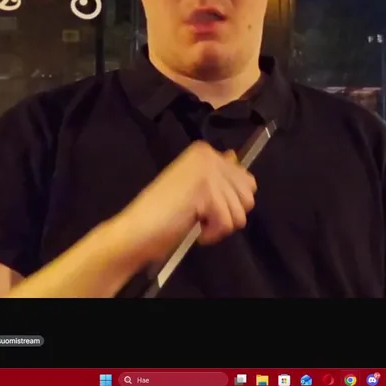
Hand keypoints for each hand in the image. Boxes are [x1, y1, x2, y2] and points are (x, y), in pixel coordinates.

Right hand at [112, 140, 256, 265]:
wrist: (138, 229)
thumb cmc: (162, 212)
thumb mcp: (195, 186)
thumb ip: (218, 172)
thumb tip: (235, 157)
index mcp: (204, 151)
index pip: (246, 178)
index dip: (231, 201)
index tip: (206, 204)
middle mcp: (208, 156)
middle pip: (248, 195)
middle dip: (229, 214)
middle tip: (203, 216)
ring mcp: (208, 172)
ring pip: (240, 211)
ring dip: (220, 226)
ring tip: (197, 222)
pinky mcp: (206, 192)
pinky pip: (227, 222)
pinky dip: (213, 234)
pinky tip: (196, 230)